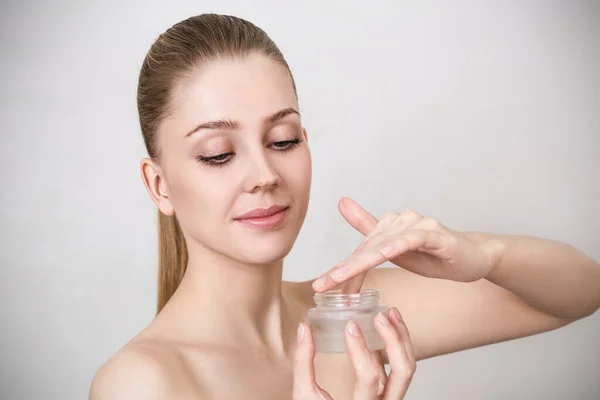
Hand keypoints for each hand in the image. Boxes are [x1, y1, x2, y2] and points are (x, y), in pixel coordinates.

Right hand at [293, 307, 415, 399]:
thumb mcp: (305, 395)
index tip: (350, 326)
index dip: (360, 348)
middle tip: (380, 316)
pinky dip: (395, 346)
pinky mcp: (388, 393)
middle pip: (403, 371)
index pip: (369, 377)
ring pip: (407, 369)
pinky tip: (386, 329)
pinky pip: (398, 369)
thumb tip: (304, 329)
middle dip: (394, 339)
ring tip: (391, 313)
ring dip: (402, 338)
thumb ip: (303, 363)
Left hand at [312, 198, 505, 292]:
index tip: (320, 285)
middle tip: (323, 285)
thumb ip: (369, 228)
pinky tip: (385, 253)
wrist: (472, 258)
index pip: (360, 250)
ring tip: (343, 276)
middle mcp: (401, 221)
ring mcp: (419, 225)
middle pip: (367, 247)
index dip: (341, 269)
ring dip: (363, 261)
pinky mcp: (436, 234)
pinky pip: (414, 239)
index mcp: (389, 226)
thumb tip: (342, 203)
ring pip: (385, 244)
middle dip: (344, 269)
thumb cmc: (433, 255)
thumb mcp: (396, 251)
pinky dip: (399, 245)